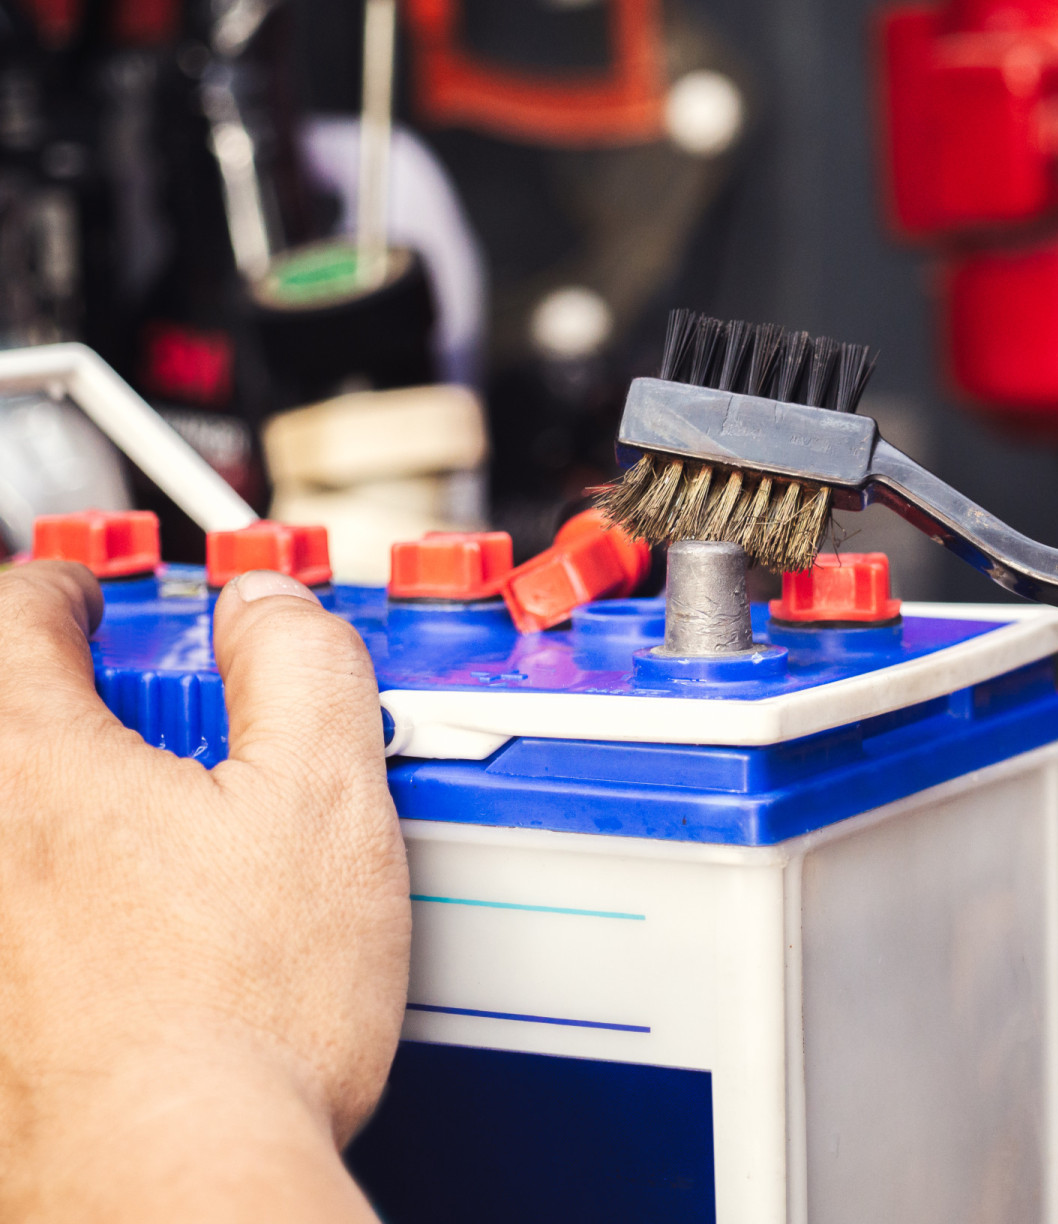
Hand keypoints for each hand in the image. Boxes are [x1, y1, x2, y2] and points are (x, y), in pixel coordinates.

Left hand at [0, 563, 408, 1221]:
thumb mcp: (326, 800)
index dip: (65, 591)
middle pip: (2, 729)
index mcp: (31, 765)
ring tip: (164, 848)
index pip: (15, 617)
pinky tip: (134, 949)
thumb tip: (272, 610)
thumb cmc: (240, 1016)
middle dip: (67, 710)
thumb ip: (303, 668)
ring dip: (63, 813)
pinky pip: (14, 925)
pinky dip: (53, 908)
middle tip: (151, 731)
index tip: (89, 598)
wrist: (171, 1183)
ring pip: (14, 833)